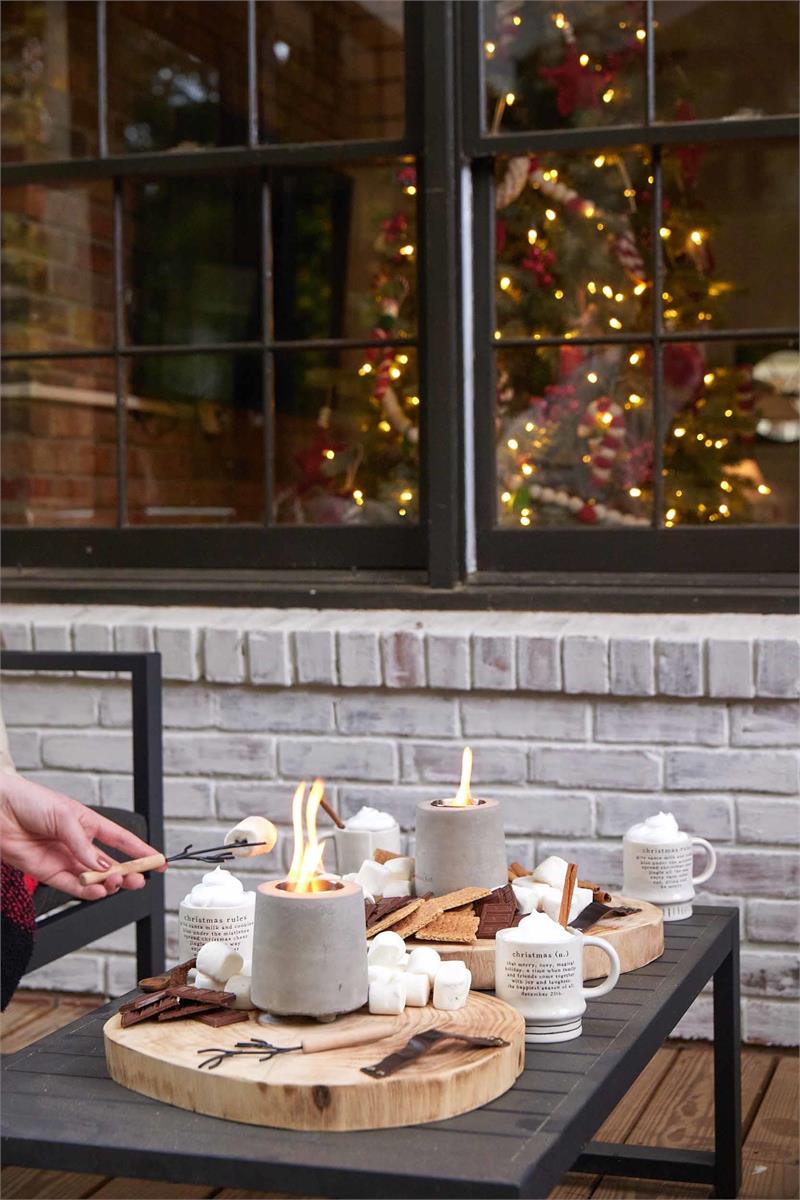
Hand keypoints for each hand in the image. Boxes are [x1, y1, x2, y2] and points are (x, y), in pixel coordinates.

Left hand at [0, 772, 161, 899]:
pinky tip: (98, 891)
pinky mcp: (49, 873)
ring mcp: (65, 860)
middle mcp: (79, 844)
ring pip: (94, 879)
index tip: (158, 861)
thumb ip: (84, 845)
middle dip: (127, 873)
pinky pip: (73, 887)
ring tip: (116, 883)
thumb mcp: (64, 816)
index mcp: (88, 823)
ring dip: (108, 884)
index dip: (141, 851)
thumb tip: (103, 867)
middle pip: (110, 864)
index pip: (121, 840)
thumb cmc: (29, 801)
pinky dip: (88, 892)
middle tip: (138, 881)